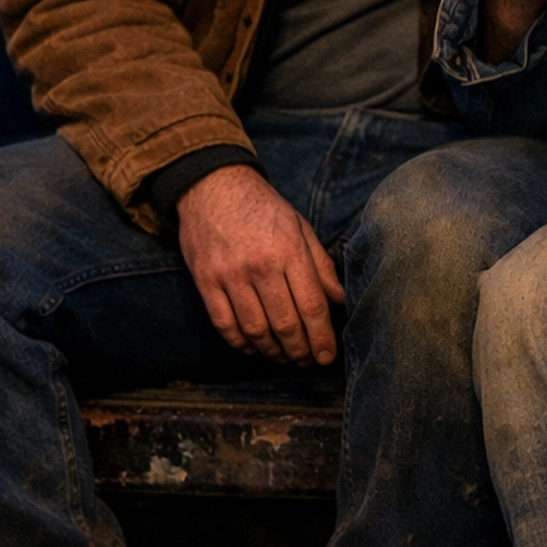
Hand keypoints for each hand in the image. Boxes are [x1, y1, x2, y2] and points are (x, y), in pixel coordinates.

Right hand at [176, 164, 343, 364]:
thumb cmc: (262, 208)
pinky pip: (224, 324)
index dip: (322, 338)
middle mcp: (261, 265)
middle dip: (300, 351)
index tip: (327, 357)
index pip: (312, 305)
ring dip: (272, 352)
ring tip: (283, 357)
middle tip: (306, 361)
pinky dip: (240, 343)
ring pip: (255, 330)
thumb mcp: (299, 227)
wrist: (213, 185)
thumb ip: (321, 265)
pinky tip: (253, 347)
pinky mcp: (205, 281)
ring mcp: (230, 274)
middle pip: (285, 324)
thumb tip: (340, 300)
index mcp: (289, 250)